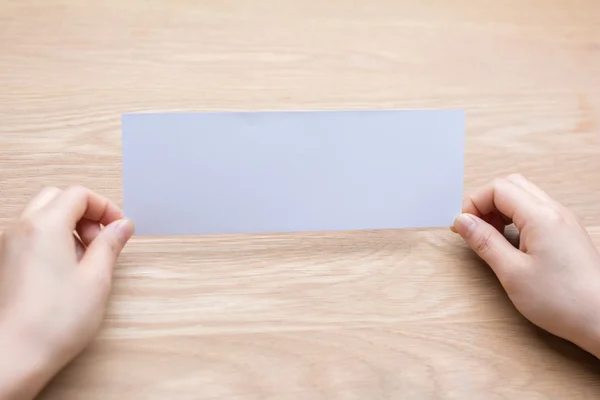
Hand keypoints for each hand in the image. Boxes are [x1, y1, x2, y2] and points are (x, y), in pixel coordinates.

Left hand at [0, 186, 133, 399]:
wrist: (15, 355)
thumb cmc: (53, 321)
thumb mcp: (96, 278)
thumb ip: (110, 245)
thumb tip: (121, 227)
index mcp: (45, 226)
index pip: (78, 195)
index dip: (104, 207)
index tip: (119, 227)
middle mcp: (21, 229)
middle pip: (57, 199)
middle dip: (85, 212)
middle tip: (102, 239)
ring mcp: (9, 246)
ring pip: (42, 216)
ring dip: (69, 226)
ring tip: (86, 258)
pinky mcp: (6, 263)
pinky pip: (31, 236)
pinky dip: (53, 239)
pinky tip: (67, 270)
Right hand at [453, 174, 599, 356]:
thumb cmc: (563, 300)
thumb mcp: (512, 272)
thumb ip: (484, 242)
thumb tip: (463, 222)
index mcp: (541, 216)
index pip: (498, 188)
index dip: (474, 203)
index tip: (463, 226)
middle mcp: (555, 212)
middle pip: (511, 185)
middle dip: (486, 202)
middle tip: (474, 228)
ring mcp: (563, 221)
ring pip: (523, 196)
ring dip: (500, 210)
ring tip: (489, 237)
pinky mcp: (566, 233)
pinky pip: (536, 211)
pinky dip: (515, 219)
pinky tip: (509, 243)